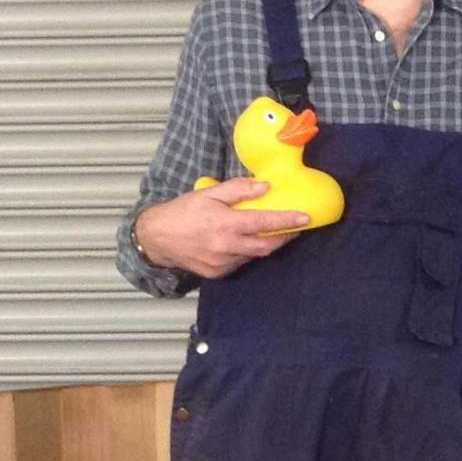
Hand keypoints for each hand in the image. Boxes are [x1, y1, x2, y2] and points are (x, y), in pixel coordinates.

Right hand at [133, 179, 309, 278]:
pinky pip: (239, 262)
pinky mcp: (216, 273)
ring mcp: (221, 263)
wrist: (157, 238)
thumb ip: (238, 190)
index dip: (287, 222)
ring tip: (267, 232)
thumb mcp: (209, 193)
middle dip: (284, 238)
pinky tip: (242, 242)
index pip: (264, 223)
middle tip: (294, 228)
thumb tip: (265, 187)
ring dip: (263, 244)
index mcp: (225, 224)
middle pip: (266, 246)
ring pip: (253, 256)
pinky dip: (246, 252)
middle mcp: (226, 247)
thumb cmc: (183, 211)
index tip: (305, 218)